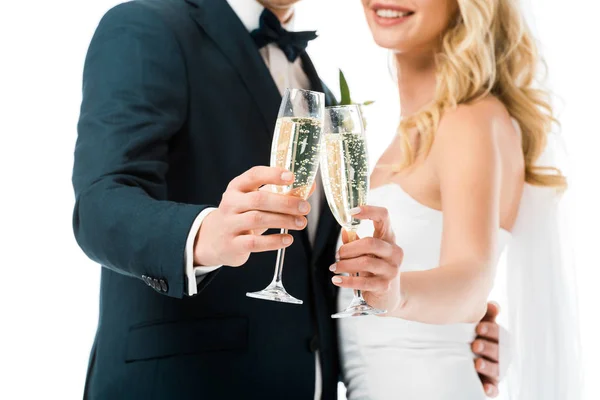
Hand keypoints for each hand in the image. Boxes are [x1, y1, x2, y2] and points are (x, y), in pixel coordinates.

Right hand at [193, 166, 310, 266]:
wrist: (213, 239)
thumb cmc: (241, 215)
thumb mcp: (256, 200)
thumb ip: (281, 193)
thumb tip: (310, 186)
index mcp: (237, 187)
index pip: (254, 175)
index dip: (272, 174)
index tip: (291, 177)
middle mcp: (231, 203)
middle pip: (258, 199)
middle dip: (285, 202)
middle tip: (305, 207)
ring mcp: (229, 224)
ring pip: (257, 219)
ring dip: (283, 220)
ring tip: (301, 223)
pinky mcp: (232, 244)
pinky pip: (254, 243)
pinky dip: (274, 241)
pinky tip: (288, 240)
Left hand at [330, 206, 403, 311]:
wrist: (388, 296)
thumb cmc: (374, 269)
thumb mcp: (366, 253)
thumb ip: (355, 241)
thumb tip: (344, 230)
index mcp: (389, 238)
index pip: (384, 217)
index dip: (369, 211)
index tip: (351, 212)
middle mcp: (394, 252)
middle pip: (370, 243)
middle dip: (349, 248)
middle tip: (338, 254)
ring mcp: (392, 269)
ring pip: (365, 262)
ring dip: (345, 264)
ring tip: (334, 267)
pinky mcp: (385, 286)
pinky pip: (363, 282)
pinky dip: (346, 281)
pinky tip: (336, 280)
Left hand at [472, 302, 500, 397]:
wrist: (453, 352)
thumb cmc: (469, 333)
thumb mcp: (476, 322)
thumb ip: (485, 314)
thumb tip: (494, 305)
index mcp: (498, 339)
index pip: (501, 335)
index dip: (492, 331)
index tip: (478, 328)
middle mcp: (499, 355)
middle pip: (501, 352)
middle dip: (489, 348)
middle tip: (475, 345)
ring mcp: (494, 371)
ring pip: (497, 370)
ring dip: (489, 367)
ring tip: (477, 363)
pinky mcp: (489, 385)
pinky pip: (494, 390)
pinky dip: (491, 389)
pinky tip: (485, 388)